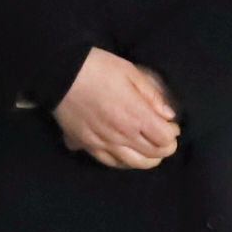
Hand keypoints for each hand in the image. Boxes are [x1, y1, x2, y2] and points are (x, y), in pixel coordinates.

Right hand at [52, 48, 178, 170]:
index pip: (165, 140)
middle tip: (162, 135)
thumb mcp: (130, 72)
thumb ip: (152, 95)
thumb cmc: (98, 67)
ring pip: (132, 164)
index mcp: (135, 116)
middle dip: (163, 148)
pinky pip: (109, 162)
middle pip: (152, 155)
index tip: (169, 123)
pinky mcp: (86, 145)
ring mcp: (103, 143)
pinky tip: (125, 153)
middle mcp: (121, 135)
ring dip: (146, 159)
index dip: (172, 133)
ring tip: (148, 149)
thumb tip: (168, 115)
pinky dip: (123, 162)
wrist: (59, 73)